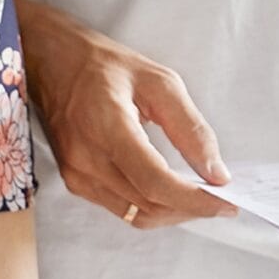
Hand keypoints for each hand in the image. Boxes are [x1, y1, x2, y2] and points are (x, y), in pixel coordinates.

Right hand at [19, 0, 236, 228]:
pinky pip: (121, 208)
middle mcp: (87, 158)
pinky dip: (151, 206)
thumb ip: (191, 128)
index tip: (227, 202)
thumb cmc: (104, 66)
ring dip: (173, 212)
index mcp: (108, 127)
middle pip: (149, 205)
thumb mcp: (160, 82)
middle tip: (221, 198)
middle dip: (191, 208)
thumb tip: (216, 172)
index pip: (155, 182)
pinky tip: (169, 190)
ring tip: (199, 195)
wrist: (50, 63)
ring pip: (136, 215)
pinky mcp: (75, 181)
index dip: (195, 200)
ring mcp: (77, 174)